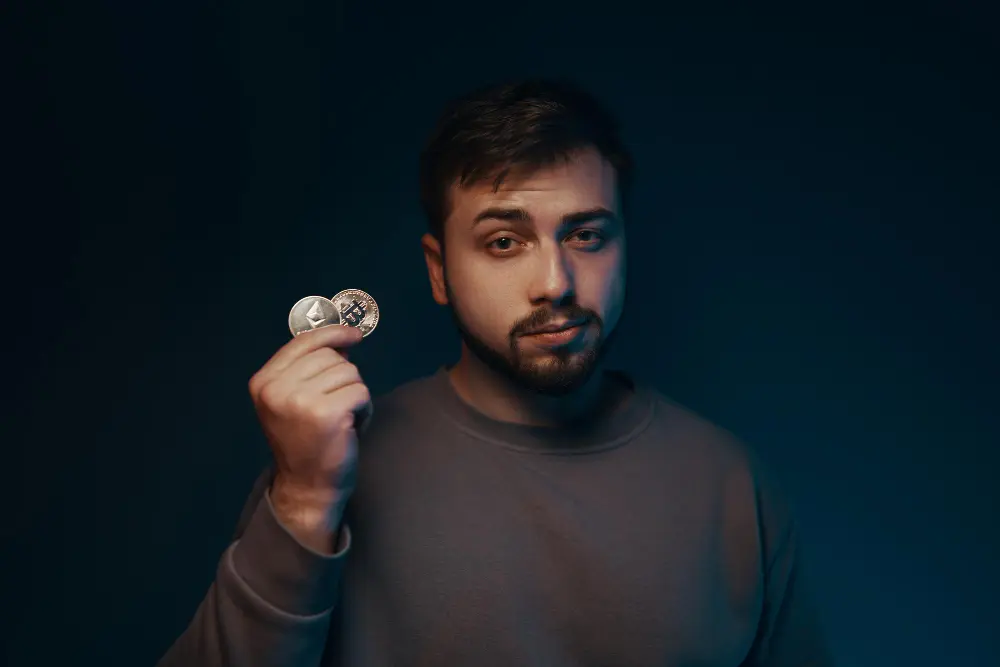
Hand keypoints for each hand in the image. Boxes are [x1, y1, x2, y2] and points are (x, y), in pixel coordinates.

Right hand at [248, 324, 369, 548]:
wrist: (307, 487)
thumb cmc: (305, 443)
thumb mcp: (291, 401)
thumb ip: (308, 369)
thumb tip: (342, 340)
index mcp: (263, 382)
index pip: (303, 342)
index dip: (333, 334)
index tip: (353, 335)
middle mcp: (276, 389)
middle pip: (331, 357)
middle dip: (344, 378)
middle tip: (337, 406)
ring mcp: (300, 401)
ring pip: (349, 373)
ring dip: (354, 394)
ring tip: (341, 419)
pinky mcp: (326, 414)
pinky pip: (360, 392)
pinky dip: (363, 408)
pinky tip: (350, 426)